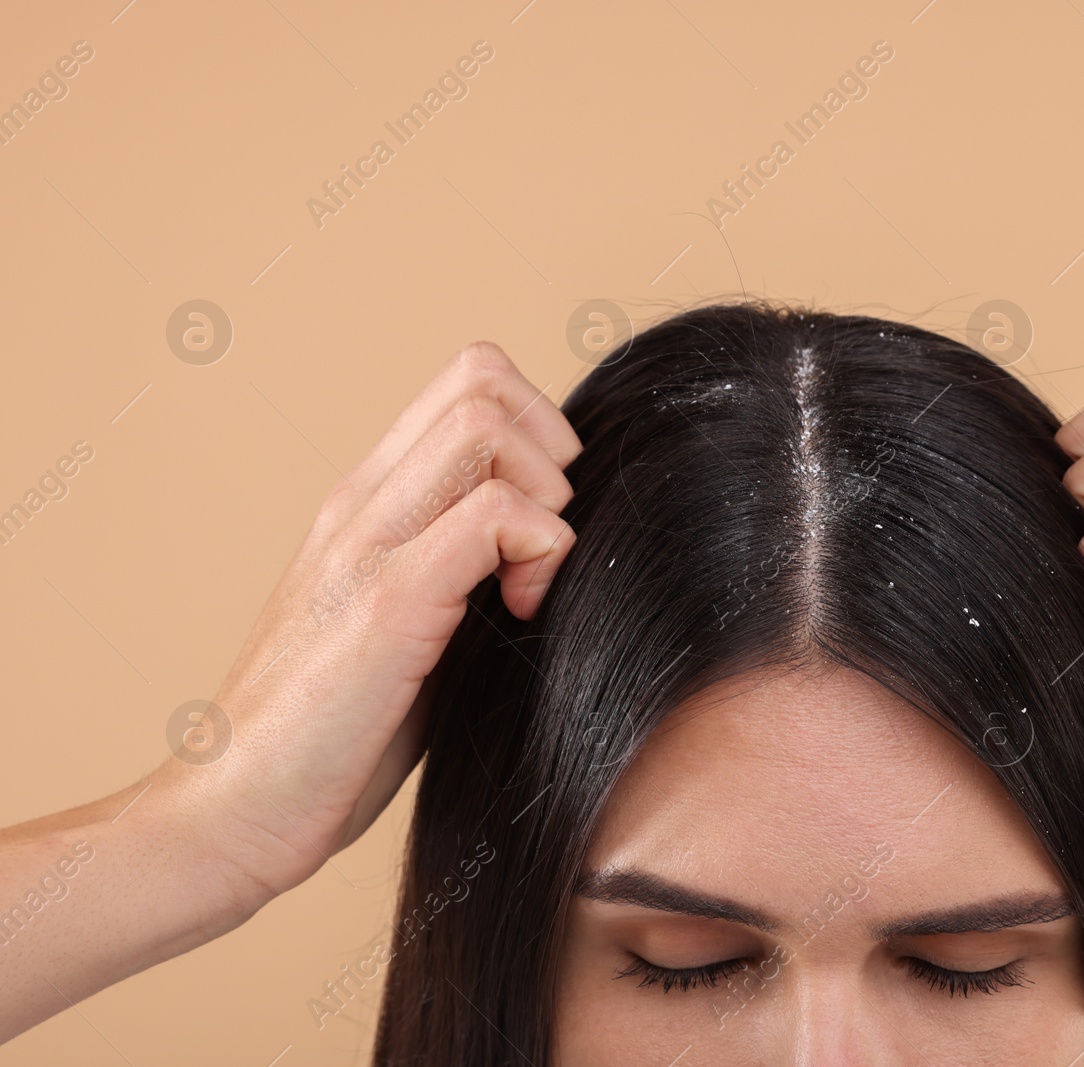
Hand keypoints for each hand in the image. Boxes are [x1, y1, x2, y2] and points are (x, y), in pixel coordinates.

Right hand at [148, 342, 579, 908]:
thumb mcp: (412, 632)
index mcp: (366, 505)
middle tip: (546, 542)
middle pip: (481, 376)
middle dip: (551, 447)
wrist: (227, 816)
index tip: (540, 526)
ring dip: (546, 495)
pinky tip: (523, 613)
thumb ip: (464, 575)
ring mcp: (366, 546)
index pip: (466, 385)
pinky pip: (490, 516)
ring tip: (532, 581)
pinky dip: (539, 550)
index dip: (534, 432)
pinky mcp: (384, 604)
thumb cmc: (329, 740)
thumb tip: (552, 555)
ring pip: (486, 425)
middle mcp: (360, 505)